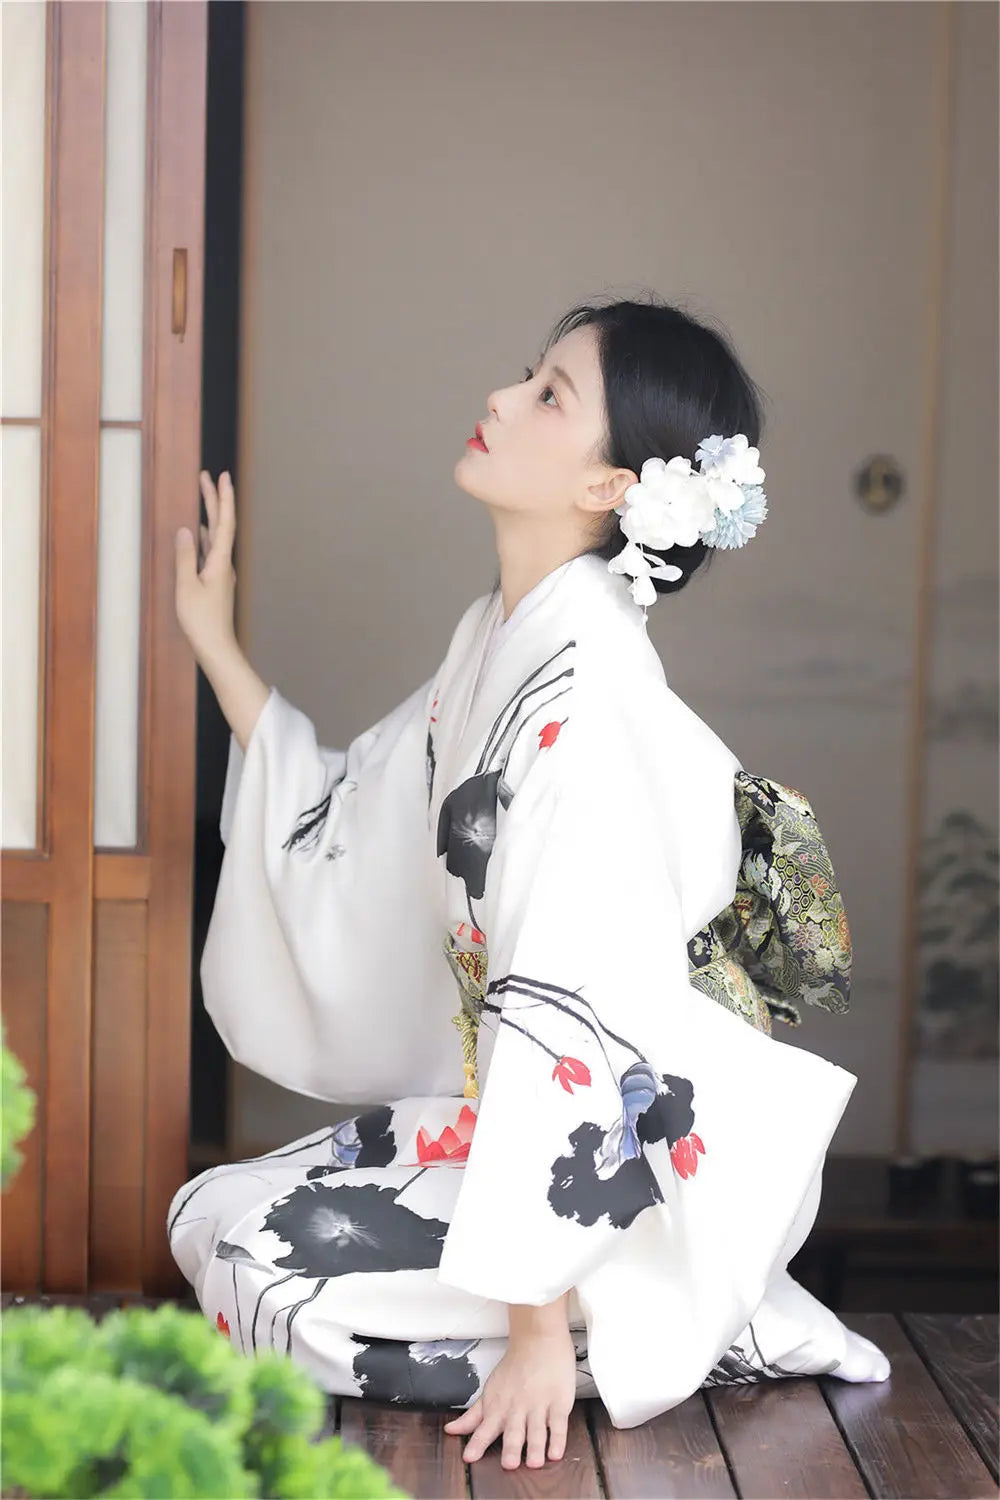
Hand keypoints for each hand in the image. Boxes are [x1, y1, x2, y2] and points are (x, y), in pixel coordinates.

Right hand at [174, 470, 237, 668]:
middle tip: (207, 476)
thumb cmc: (201, 621)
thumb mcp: (187, 587)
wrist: (216, 647)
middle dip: (213, 500)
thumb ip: (185, 557)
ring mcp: (220, 573)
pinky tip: (196, 533)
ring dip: (209, 516)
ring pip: (215, 537)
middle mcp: (224, 564)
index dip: (223, 498)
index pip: (224, 522)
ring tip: (202, 496)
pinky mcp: (215, 582)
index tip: (222, 476)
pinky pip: (210, 551)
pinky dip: (203, 537)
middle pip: (220, 525)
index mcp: (220, 562)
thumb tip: (184, 531)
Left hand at [443, 1327, 576, 1468]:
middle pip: (514, 1431)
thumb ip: (472, 1417)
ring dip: (535, 1447)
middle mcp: (517, 1408)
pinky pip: (558, 1423)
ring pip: (537, 1430)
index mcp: (498, 1407)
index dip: (478, 1443)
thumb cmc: (514, 1368)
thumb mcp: (489, 1392)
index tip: (470, 1457)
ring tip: (534, 1462)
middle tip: (509, 1464)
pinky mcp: (559, 1402)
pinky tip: (555, 1451)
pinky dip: (558, 1439)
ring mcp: (539, 1405)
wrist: (537, 1339)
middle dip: (511, 1448)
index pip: (485, 1429)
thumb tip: (451, 1431)